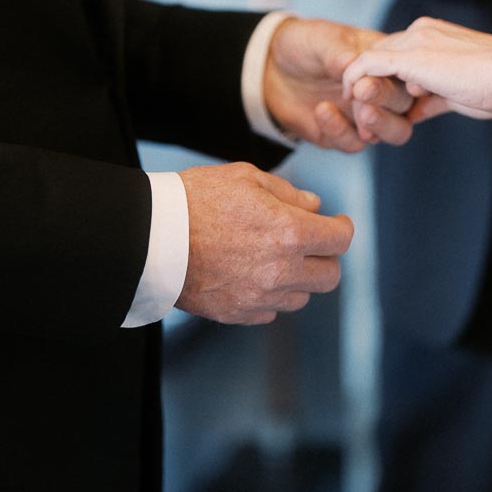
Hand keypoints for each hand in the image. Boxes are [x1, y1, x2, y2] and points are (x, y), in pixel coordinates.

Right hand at [177, 163, 353, 324]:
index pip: (340, 240)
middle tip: (310, 243)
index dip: (341, 228)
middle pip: (329, 277)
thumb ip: (287, 193)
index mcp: (289, 232)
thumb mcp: (245, 177)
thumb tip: (314, 206)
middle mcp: (281, 270)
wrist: (150, 236)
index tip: (335, 223)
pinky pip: (271, 311)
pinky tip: (252, 275)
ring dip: (298, 279)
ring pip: (302, 297)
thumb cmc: (196, 199)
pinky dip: (270, 296)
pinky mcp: (237, 314)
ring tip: (275, 258)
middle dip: (326, 258)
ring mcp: (259, 296)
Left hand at [263, 16, 421, 151]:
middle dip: (388, 100)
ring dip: (381, 124)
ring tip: (360, 112)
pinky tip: (323, 110)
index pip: (409, 71)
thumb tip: (353, 63)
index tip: (385, 72)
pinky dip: (341, 130)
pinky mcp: (345, 135)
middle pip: (405, 104)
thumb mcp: (320, 40)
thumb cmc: (304, 45)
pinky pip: (354, 143)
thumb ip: (339, 54)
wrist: (270, 68)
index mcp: (386, 62)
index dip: (405, 75)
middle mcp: (384, 91)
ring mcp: (367, 115)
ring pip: (395, 132)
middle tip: (365, 92)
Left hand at [342, 16, 491, 121]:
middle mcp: (420, 31)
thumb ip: (433, 98)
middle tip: (361, 117)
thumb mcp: (458, 94)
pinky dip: (356, 82)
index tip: (381, 108)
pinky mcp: (410, 55)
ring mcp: (414, 40)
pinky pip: (367, 64)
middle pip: (379, 54)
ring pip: (369, 59)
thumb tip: (415, 112)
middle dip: (367, 85)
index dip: (385, 81)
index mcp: (434, 35)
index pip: (397, 54)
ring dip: (359, 88)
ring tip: (357, 118)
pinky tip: (352, 103)